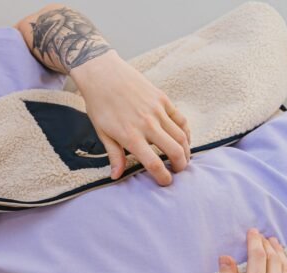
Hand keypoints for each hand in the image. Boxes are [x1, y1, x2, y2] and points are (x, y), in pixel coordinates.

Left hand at [71, 51, 190, 185]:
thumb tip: (116, 176)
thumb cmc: (100, 106)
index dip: (163, 176)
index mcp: (130, 136)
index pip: (154, 163)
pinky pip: (181, 119)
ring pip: (181, 135)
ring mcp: (158, 111)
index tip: (166, 182)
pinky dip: (186, 132)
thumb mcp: (102, 133)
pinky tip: (185, 140)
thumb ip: (114, 155)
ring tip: (184, 159)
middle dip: (180, 165)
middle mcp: (147, 125)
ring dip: (186, 150)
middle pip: (174, 150)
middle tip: (178, 171)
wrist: (104, 75)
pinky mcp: (163, 100)